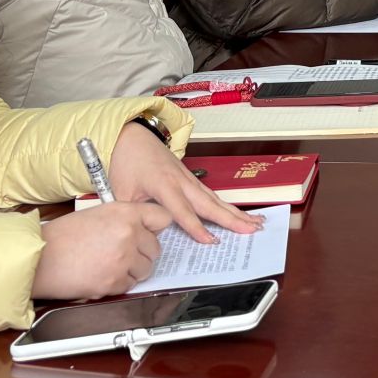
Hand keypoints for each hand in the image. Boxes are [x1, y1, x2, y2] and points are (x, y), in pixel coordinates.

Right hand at [34, 202, 172, 298]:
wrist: (39, 257)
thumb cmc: (63, 236)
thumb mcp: (98, 213)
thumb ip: (125, 219)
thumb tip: (146, 229)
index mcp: (125, 212)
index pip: (163, 218)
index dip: (156, 228)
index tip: (152, 234)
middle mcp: (128, 233)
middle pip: (156, 248)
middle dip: (141, 253)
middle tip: (122, 254)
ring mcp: (122, 258)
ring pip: (145, 269)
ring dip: (131, 270)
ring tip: (109, 265)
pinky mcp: (114, 280)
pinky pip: (129, 285)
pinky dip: (118, 284)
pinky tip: (101, 274)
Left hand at [107, 120, 262, 243]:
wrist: (131, 137)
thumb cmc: (126, 163)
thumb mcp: (121, 192)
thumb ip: (134, 215)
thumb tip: (142, 236)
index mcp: (163, 185)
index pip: (182, 211)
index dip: (196, 227)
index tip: (212, 241)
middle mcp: (181, 181)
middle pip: (209, 203)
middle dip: (231, 218)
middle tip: (252, 229)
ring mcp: (188, 179)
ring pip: (215, 198)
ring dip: (235, 212)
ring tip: (256, 222)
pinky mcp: (190, 179)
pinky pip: (211, 195)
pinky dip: (226, 206)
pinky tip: (237, 214)